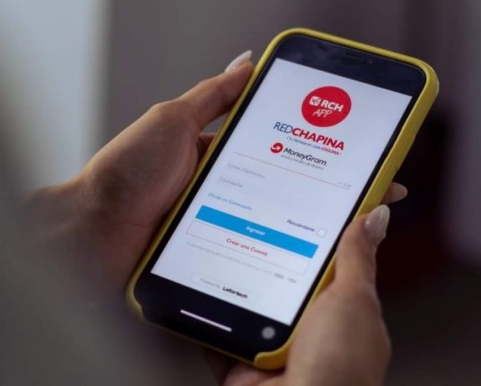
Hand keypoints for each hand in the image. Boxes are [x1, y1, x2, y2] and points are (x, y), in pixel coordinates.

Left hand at [28, 52, 406, 290]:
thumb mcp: (171, 119)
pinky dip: (280, 258)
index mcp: (214, 155)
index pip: (275, 147)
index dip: (312, 149)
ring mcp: (219, 224)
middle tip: (365, 197)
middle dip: (323, 194)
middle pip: (281, 189)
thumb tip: (246, 62)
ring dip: (309, 230)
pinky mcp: (213, 255)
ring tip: (349, 231)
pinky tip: (309, 262)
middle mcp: (221, 190)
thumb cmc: (126, 171)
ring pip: (273, 225)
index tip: (349, 154)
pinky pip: (253, 255)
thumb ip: (211, 94)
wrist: (94, 230)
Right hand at [205, 206, 391, 385]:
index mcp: (337, 308)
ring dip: (228, 285)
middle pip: (275, 279)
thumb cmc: (341, 367)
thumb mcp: (353, 298)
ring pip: (244, 304)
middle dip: (259, 255)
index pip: (319, 259)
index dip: (305, 230)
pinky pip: (216, 333)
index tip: (288, 200)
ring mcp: (271, 345)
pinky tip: (191, 294)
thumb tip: (375, 215)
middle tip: (240, 220)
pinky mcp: (241, 361)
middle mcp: (304, 326)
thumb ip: (357, 257)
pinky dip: (202, 317)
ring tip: (210, 248)